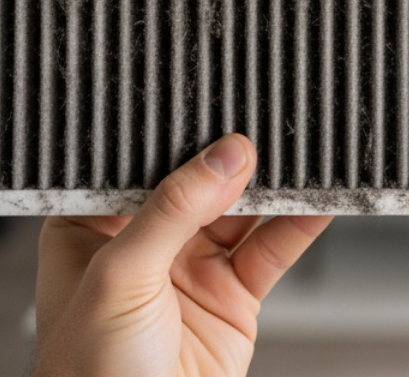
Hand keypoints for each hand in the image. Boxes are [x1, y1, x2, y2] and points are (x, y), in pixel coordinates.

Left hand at [33, 134, 331, 376]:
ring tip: (301, 160)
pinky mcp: (231, 298)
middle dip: (235, 158)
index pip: (141, 165)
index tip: (215, 110)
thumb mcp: (119, 278)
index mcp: (91, 228)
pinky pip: (270, 251)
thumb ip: (172, 210)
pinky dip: (298, 227)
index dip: (177, 136)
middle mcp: (143, 245)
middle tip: (268, 130)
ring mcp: (190, 271)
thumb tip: (223, 155)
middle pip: (199, 183)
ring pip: (241, 212)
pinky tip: (317, 203)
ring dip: (273, 187)